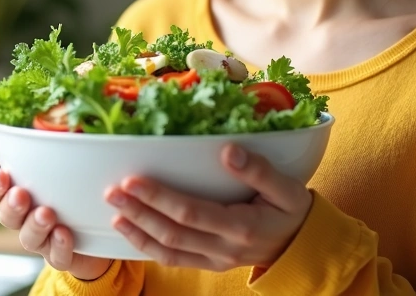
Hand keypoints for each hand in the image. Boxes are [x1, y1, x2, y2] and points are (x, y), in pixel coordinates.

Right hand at [0, 125, 113, 280]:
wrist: (99, 222)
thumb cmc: (64, 186)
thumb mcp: (45, 160)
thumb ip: (16, 145)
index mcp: (16, 193)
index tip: (2, 174)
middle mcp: (24, 218)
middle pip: (6, 216)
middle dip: (11, 206)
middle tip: (21, 194)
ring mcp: (43, 239)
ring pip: (29, 239)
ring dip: (35, 226)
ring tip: (47, 214)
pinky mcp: (64, 255)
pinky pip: (57, 257)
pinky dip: (59, 247)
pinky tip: (65, 234)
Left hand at [104, 143, 312, 271]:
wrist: (302, 246)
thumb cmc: (292, 211)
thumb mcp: (287, 187)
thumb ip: (259, 170)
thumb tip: (228, 150)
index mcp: (241, 226)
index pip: (190, 212)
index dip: (159, 198)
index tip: (133, 180)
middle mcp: (224, 248)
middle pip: (173, 233)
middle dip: (139, 213)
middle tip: (113, 192)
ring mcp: (215, 260)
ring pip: (169, 251)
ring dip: (138, 232)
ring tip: (114, 213)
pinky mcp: (210, 265)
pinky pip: (175, 260)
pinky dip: (149, 248)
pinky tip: (131, 232)